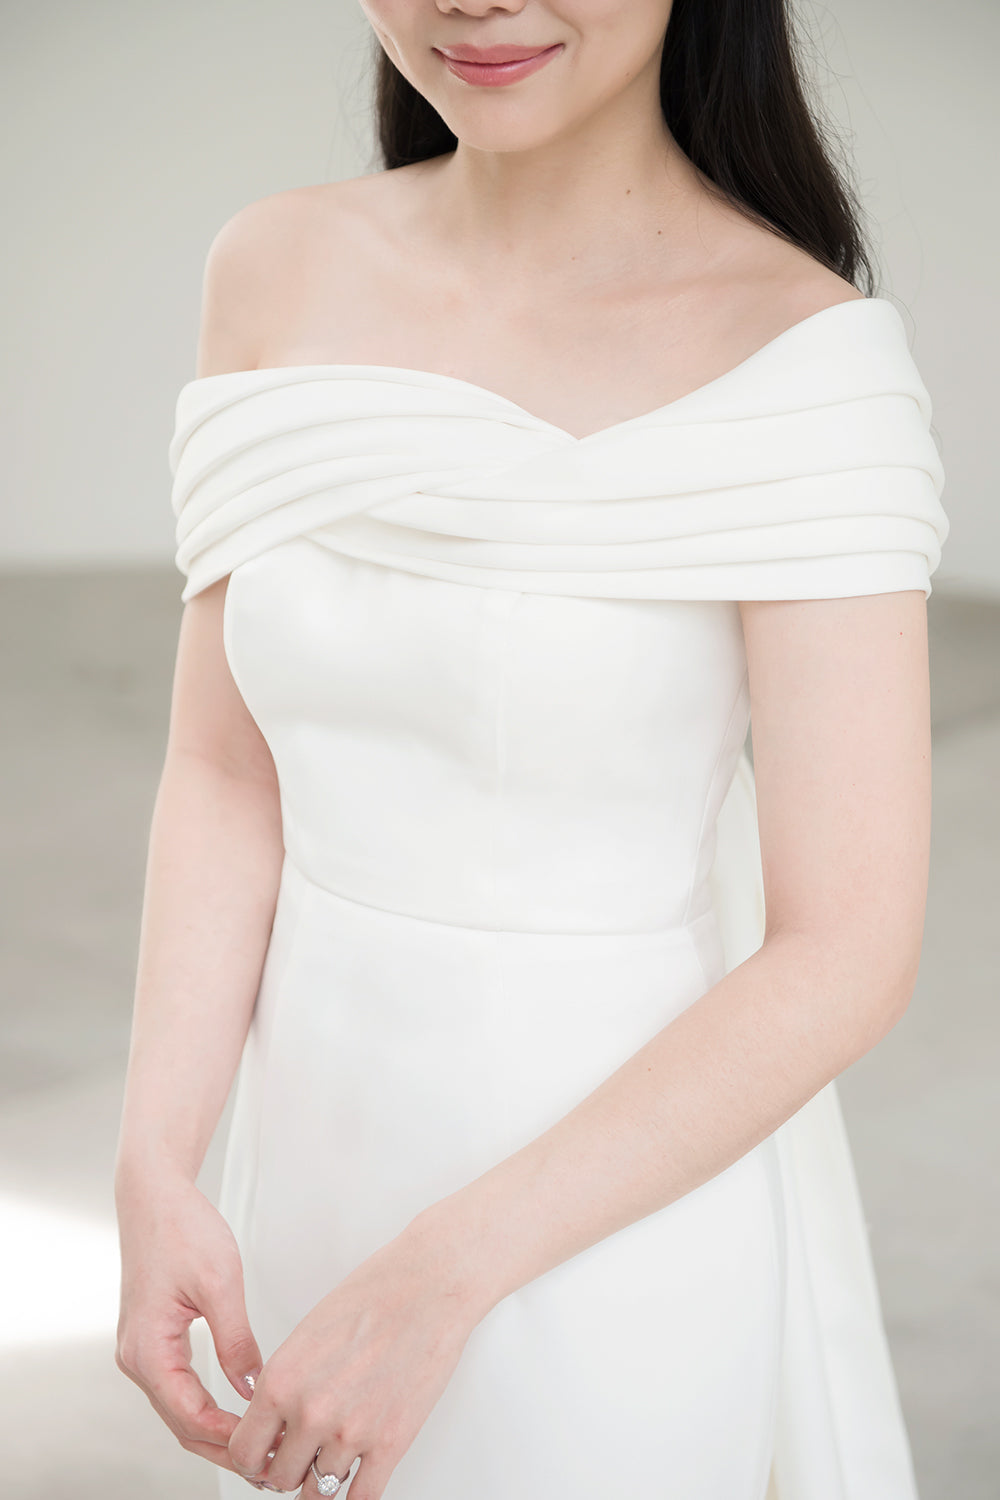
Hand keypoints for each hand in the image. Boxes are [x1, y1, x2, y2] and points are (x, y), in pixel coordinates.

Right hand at [115, 1165, 263, 1471]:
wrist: (154, 1196)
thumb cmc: (183, 1228)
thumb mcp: (220, 1282)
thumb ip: (237, 1340)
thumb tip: (255, 1389)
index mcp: (148, 1350)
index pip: (191, 1417)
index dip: (232, 1439)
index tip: (270, 1449)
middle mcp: (137, 1359)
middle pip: (181, 1425)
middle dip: (225, 1448)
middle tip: (270, 1464)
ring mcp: (142, 1352)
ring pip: (179, 1410)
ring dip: (217, 1432)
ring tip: (261, 1444)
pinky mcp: (153, 1342)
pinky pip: (179, 1389)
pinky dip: (207, 1407)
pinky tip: (240, 1412)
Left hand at [227, 1218, 482, 1497]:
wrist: (427, 1287)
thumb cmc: (373, 1296)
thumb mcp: (306, 1335)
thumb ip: (286, 1384)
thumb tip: (276, 1422)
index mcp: (281, 1380)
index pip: (243, 1452)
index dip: (253, 1459)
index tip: (263, 1456)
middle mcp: (310, 1412)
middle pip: (279, 1479)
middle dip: (288, 1469)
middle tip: (300, 1457)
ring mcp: (350, 1433)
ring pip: (318, 1493)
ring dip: (322, 1479)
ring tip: (332, 1458)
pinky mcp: (390, 1443)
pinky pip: (361, 1499)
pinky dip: (355, 1497)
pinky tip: (357, 1481)